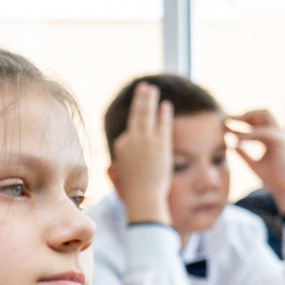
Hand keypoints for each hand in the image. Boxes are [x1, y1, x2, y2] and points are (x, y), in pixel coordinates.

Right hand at [110, 82, 173, 224]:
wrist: (144, 197)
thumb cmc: (134, 191)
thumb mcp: (123, 174)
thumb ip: (123, 161)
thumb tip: (118, 159)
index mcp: (121, 146)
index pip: (129, 132)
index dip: (136, 127)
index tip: (140, 113)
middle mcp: (131, 139)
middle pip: (136, 114)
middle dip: (140, 99)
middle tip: (144, 87)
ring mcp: (146, 140)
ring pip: (147, 114)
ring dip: (150, 100)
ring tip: (152, 89)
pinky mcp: (160, 143)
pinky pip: (163, 123)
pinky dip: (164, 113)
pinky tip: (166, 105)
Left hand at [226, 110, 284, 212]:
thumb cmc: (272, 178)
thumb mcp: (253, 164)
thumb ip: (243, 154)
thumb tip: (231, 146)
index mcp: (273, 137)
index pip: (258, 120)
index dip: (242, 119)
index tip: (226, 122)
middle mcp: (278, 133)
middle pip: (263, 112)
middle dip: (245, 113)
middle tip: (228, 118)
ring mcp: (282, 135)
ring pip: (265, 115)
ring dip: (247, 117)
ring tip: (231, 124)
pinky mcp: (282, 141)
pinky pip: (264, 131)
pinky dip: (249, 134)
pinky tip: (237, 139)